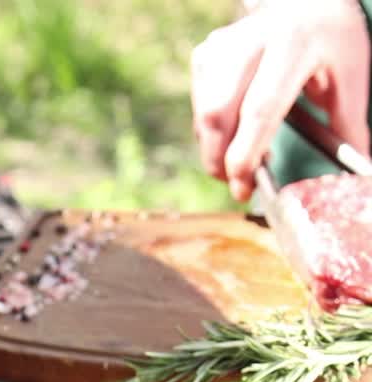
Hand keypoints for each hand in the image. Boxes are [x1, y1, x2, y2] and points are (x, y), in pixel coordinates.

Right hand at [191, 0, 371, 200]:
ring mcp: (223, 44)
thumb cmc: (331, 42)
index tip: (244, 188)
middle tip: (238, 184)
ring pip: (204, 113)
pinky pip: (200, 107)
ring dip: (216, 148)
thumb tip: (356, 170)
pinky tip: (235, 133)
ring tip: (245, 154)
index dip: (245, 156)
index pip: (259, 109)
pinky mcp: (207, 53)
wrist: (308, 2)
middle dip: (219, 160)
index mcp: (293, 44)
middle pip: (216, 113)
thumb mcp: (350, 77)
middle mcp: (252, 40)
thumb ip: (348, 125)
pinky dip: (212, 132)